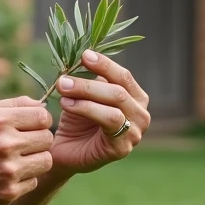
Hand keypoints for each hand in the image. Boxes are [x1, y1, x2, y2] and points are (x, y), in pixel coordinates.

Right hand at [0, 97, 54, 204]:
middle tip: (22, 145)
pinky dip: (23, 179)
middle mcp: (5, 144)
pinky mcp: (8, 193)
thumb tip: (42, 105)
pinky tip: (4, 176)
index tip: (31, 127)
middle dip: (37, 141)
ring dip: (34, 160)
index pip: (43, 117)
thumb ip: (11, 105)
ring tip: (16, 160)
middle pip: (47, 139)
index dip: (40, 122)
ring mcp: (8, 170)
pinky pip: (33, 182)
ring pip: (45, 161)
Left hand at [52, 50, 150, 173]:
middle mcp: (141, 115)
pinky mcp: (122, 148)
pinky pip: (109, 121)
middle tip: (63, 79)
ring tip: (63, 89)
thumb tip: (85, 54)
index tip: (84, 55)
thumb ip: (90, 76)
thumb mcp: (85, 93)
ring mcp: (135, 133)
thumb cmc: (76, 120)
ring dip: (85, 93)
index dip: (105, 64)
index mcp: (136, 98)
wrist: (65, 151)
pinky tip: (67, 105)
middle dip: (88, 82)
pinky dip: (86, 108)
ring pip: (115, 103)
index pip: (124, 76)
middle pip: (118, 89)